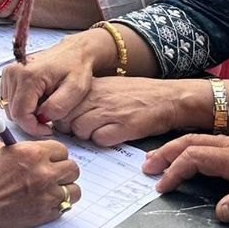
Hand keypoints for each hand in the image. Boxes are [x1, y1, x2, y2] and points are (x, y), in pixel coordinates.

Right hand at [0, 31, 108, 137]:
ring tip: (46, 106)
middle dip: (30, 121)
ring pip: (10, 107)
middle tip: (49, 119)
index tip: (47, 129)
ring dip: (26, 113)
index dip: (33, 128)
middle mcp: (14, 72)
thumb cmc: (76, 68)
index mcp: (28, 75)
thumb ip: (58, 106)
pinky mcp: (9, 75)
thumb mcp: (75, 89)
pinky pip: (10, 100)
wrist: (73, 52)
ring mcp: (9, 72)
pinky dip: (22, 105)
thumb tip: (42, 118)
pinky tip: (38, 101)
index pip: (20, 114)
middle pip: (13, 112)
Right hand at [0, 140, 81, 227]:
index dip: (54, 154)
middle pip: (72, 169)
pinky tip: (45, 202)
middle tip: (54, 173)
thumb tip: (25, 149)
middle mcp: (44, 173)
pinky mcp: (44, 214)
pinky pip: (64, 208)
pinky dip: (58, 205)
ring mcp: (46, 195)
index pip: (61, 150)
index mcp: (32, 153)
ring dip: (65, 189)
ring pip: (74, 190)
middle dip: (63, 170)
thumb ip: (16, 148)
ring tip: (53, 189)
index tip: (49, 158)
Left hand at [57, 77, 189, 146]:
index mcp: (92, 86)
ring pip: (79, 130)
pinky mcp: (123, 126)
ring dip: (87, 135)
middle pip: (65, 119)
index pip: (60, 104)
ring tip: (101, 130)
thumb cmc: (137, 95)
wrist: (167, 98)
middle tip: (84, 129)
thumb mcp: (108, 87)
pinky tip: (113, 134)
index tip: (67, 121)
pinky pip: (99, 140)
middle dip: (70, 128)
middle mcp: (97, 97)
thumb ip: (86, 97)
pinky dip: (103, 141)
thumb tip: (63, 111)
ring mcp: (109, 111)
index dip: (61, 116)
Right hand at [142, 134, 228, 222]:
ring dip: (176, 149)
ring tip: (158, 161)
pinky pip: (210, 144)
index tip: (162, 186)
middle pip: (193, 143)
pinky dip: (191, 149)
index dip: (176, 171)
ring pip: (200, 140)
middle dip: (166, 153)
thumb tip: (219, 211)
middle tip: (146, 167)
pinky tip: (188, 157)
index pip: (198, 159)